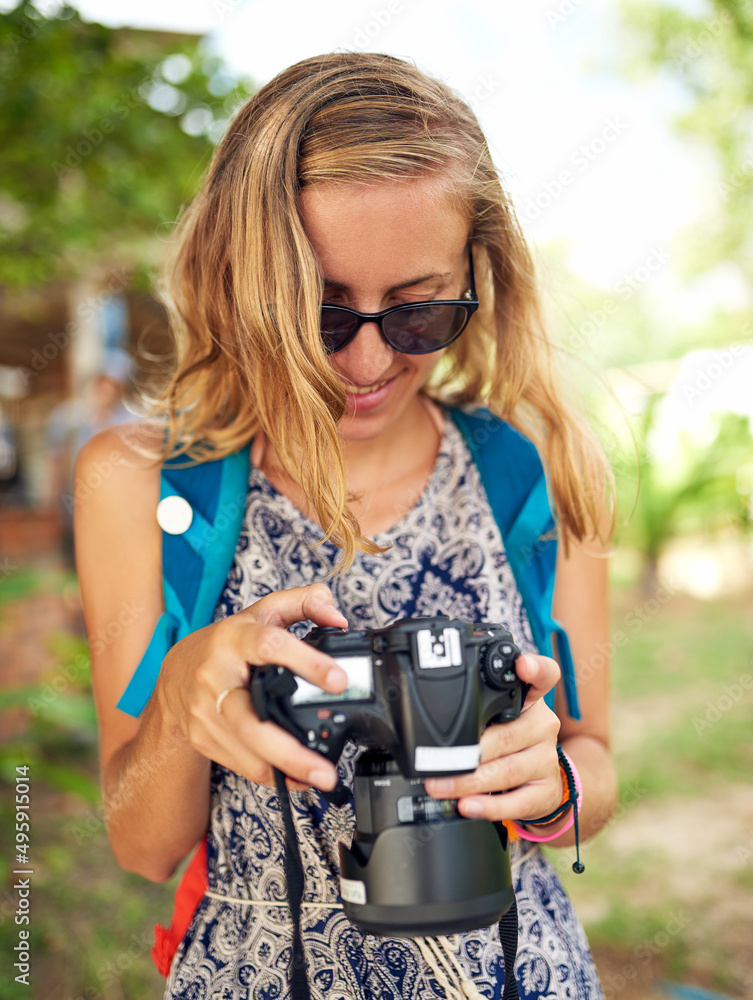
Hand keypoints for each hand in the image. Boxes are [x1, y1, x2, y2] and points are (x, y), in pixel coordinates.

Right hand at [156, 583, 348, 791]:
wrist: (175, 674)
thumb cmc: (227, 643)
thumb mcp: (263, 612)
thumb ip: (304, 603)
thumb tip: (338, 618)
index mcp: (235, 639)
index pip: (271, 645)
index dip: (307, 661)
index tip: (339, 680)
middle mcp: (216, 676)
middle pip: (251, 720)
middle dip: (290, 749)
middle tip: (327, 768)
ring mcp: (206, 712)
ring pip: (246, 748)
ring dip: (286, 770)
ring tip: (321, 778)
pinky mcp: (204, 737)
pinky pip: (241, 762)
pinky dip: (271, 775)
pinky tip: (298, 780)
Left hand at [424, 653, 563, 822]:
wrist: (541, 780)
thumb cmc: (509, 740)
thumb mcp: (496, 716)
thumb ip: (474, 706)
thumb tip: (429, 699)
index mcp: (530, 699)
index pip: (544, 675)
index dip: (534, 668)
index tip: (523, 665)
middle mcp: (543, 725)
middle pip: (505, 737)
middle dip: (466, 754)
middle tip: (435, 762)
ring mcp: (547, 759)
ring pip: (507, 771)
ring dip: (468, 782)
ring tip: (440, 787)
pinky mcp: (546, 791)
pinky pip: (517, 802)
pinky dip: (489, 806)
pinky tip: (468, 806)